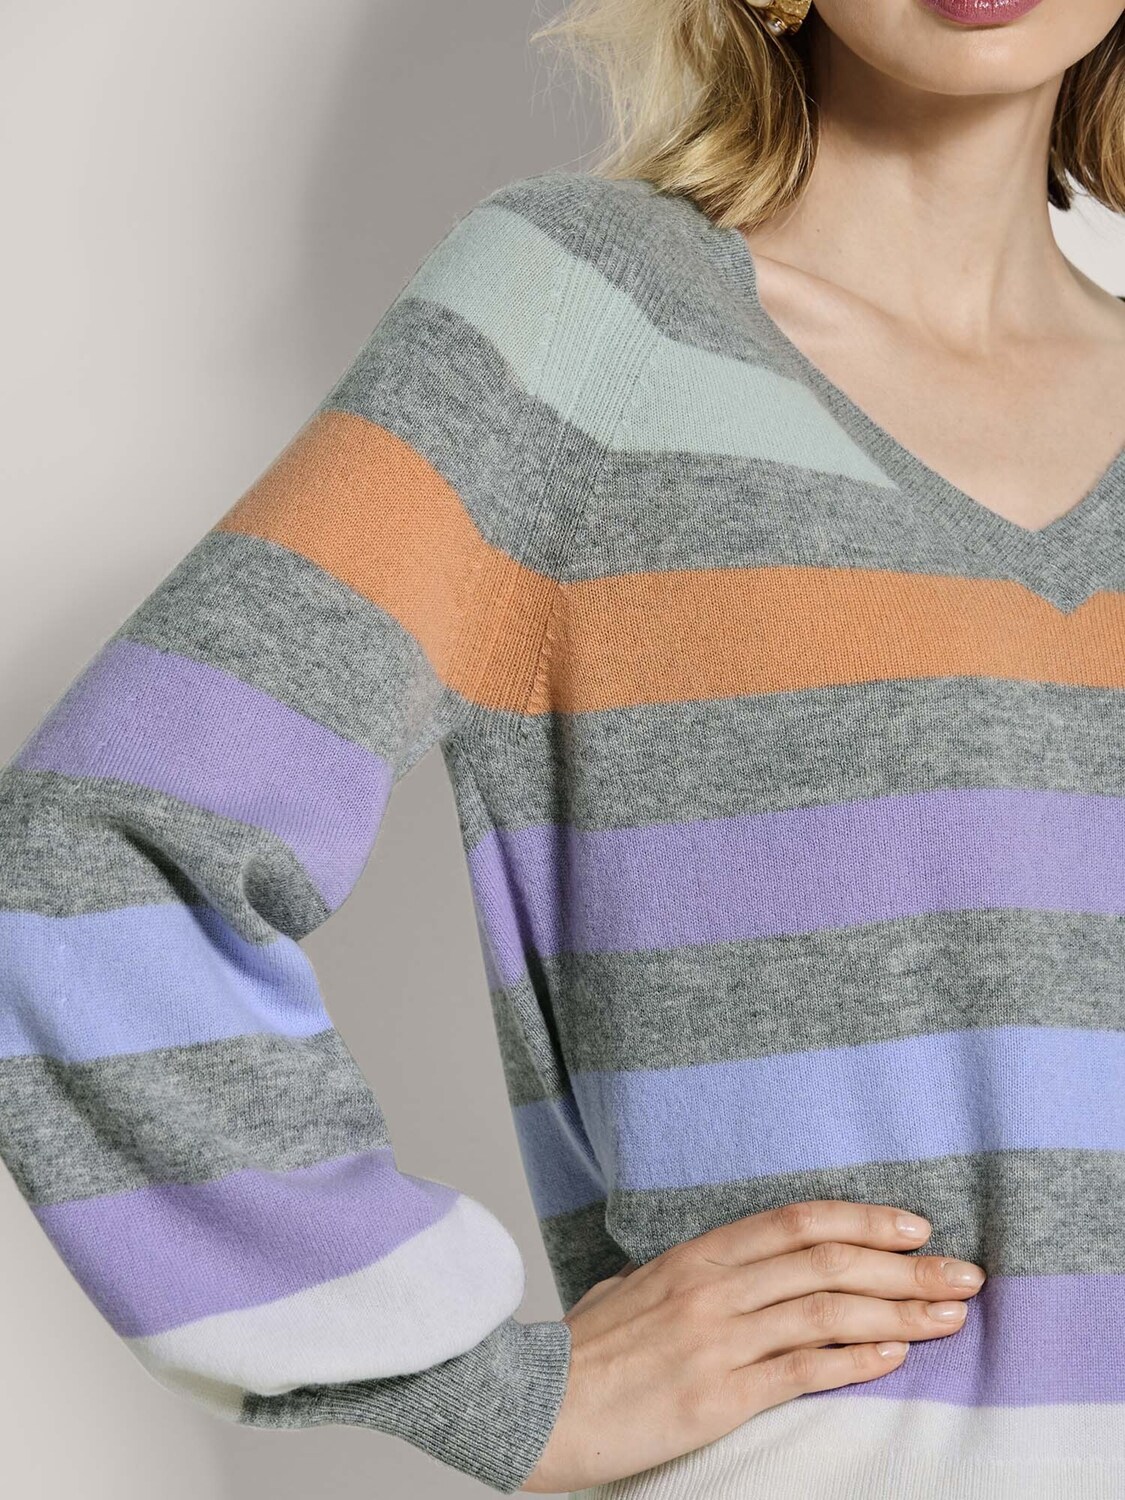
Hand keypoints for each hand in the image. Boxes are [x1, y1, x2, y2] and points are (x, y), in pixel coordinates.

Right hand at [520, 1199, 983, 1492]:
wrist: (532, 1404)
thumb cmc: (579, 1350)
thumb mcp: (628, 1288)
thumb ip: (679, 1273)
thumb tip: (718, 1269)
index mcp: (693, 1255)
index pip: (794, 1221)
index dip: (860, 1217)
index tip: (912, 1223)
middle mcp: (712, 1288)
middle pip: (826, 1262)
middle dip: (905, 1265)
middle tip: (962, 1272)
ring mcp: (715, 1341)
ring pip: (826, 1312)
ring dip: (898, 1311)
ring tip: (950, 1314)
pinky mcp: (716, 1397)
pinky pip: (799, 1370)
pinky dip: (854, 1359)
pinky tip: (894, 1353)